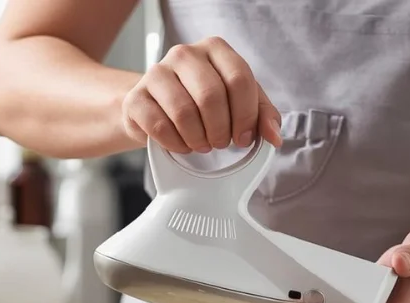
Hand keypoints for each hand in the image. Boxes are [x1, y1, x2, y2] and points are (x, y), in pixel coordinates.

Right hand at [122, 37, 282, 153]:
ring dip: (197, 138)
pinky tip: (181, 145)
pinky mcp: (135, 97)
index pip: (239, 78)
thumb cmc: (200, 103)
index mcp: (215, 49)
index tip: (244, 137)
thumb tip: (273, 136)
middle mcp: (184, 54)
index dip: (246, 115)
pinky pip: (158, 125)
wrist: (155, 108)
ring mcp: (156, 73)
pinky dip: (175, 143)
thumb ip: (261, 116)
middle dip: (220, 129)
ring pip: (183, 112)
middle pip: (211, 95)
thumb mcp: (237, 104)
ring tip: (201, 145)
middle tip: (220, 143)